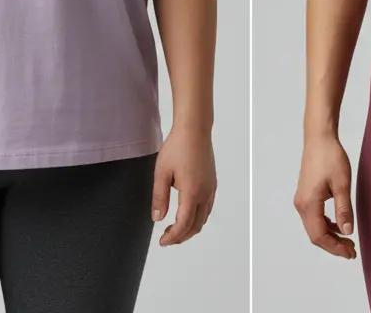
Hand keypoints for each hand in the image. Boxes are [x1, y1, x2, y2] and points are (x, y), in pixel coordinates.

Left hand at [151, 126, 216, 245]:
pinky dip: (198, 217)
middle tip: (166, 238)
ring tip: (175, 229)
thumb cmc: (177, 147)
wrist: (195, 129)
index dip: (173, 237)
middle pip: (196, 226)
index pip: (184, 225)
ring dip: (190, 228)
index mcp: (192, 192)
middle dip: (181, 236)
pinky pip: (208, 207)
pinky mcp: (213, 182)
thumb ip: (159, 197)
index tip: (162, 242)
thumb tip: (157, 218)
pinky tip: (187, 212)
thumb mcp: (162, 172)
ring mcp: (211, 188)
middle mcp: (205, 193)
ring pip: (204, 218)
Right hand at [293, 133, 356, 258]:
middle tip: (352, 250)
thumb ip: (344, 209)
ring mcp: (302, 199)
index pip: (320, 235)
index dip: (335, 247)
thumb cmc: (330, 157)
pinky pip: (314, 217)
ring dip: (330, 236)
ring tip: (348, 241)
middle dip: (333, 245)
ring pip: (314, 227)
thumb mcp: (342, 184)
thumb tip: (347, 232)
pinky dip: (326, 225)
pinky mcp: (305, 194)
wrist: (319, 138)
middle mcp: (301, 204)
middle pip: (315, 235)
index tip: (350, 253)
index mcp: (309, 203)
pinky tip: (338, 225)